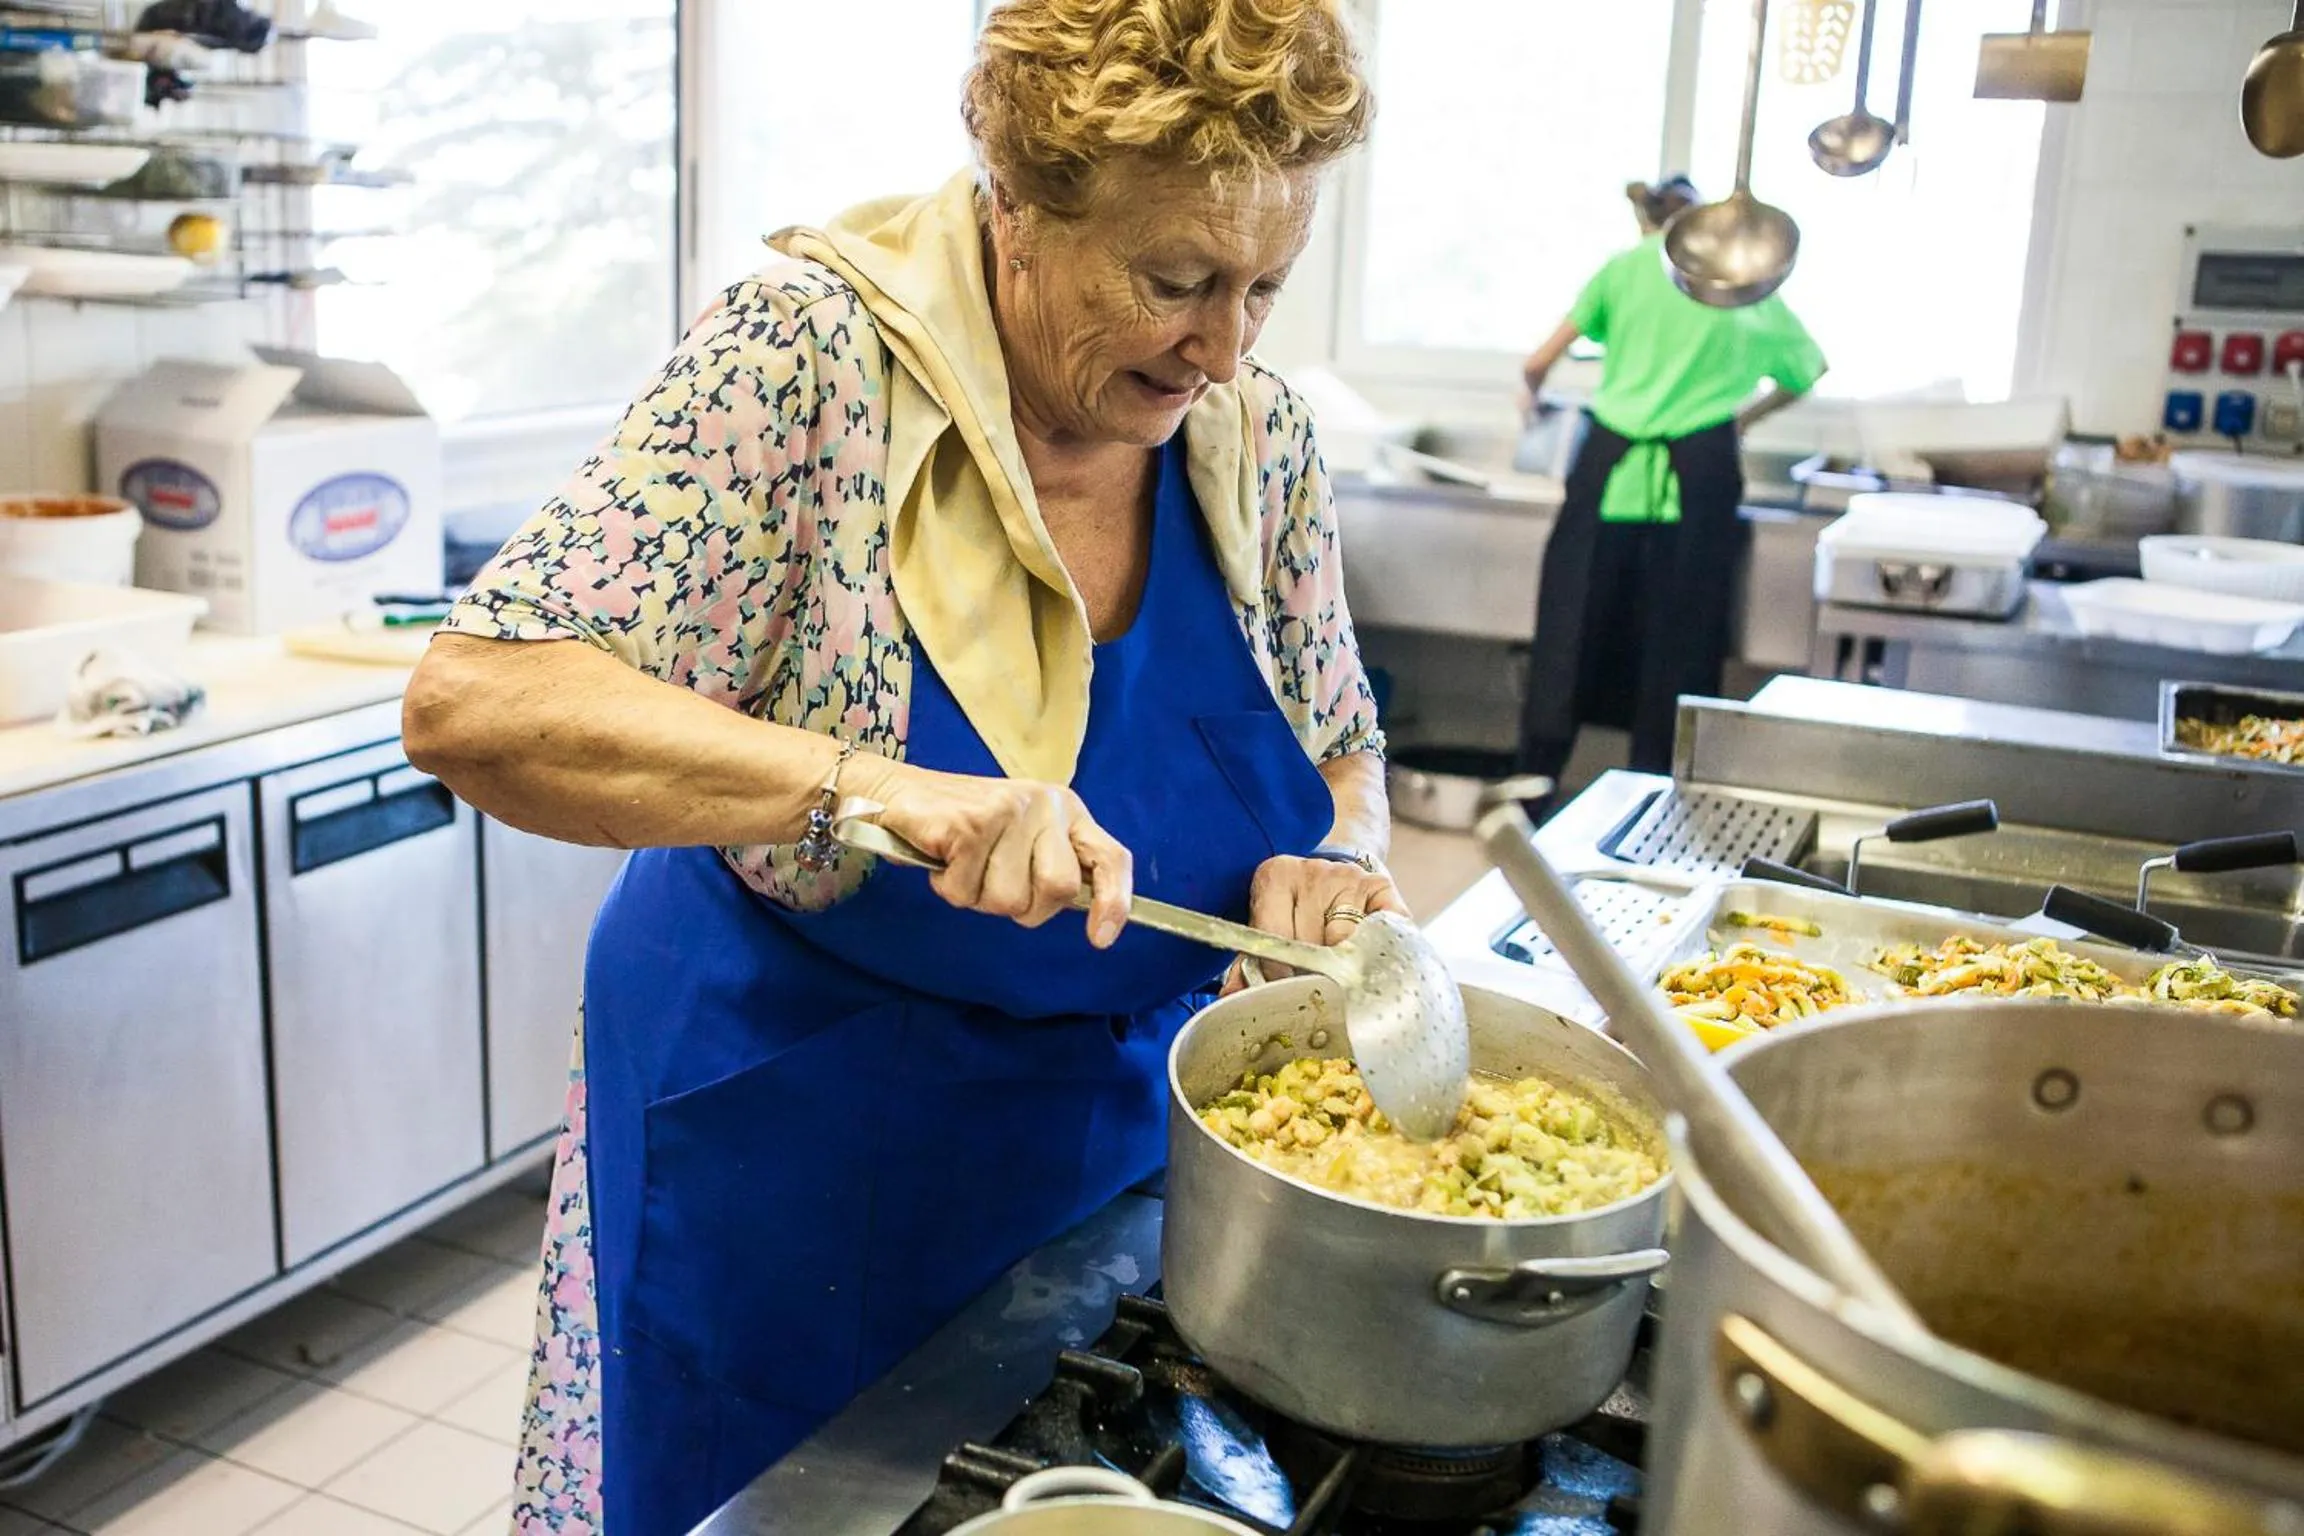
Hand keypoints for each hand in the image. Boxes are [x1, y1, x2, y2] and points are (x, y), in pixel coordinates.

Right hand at [847, 759, 1133, 945]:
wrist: (894, 791)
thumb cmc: (961, 824)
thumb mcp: (1020, 837)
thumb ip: (1050, 864)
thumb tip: (1087, 916)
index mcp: (1065, 810)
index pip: (1110, 857)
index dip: (1113, 902)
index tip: (1099, 939)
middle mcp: (1044, 805)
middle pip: (1057, 891)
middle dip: (1022, 905)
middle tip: (991, 883)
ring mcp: (1007, 811)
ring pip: (1007, 900)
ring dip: (976, 896)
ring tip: (961, 864)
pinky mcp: (970, 823)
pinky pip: (965, 890)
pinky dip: (947, 887)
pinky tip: (940, 857)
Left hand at [1221, 855, 1410, 993]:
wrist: (1331, 880)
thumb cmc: (1293, 912)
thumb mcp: (1265, 928)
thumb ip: (1247, 966)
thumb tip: (1229, 1000)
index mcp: (1276, 877)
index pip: (1276, 936)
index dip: (1279, 972)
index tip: (1284, 991)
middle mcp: (1314, 872)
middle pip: (1314, 942)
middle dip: (1313, 973)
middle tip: (1314, 987)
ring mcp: (1351, 877)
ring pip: (1348, 942)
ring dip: (1345, 965)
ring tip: (1340, 973)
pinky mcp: (1381, 887)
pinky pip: (1382, 930)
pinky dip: (1377, 950)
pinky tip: (1368, 958)